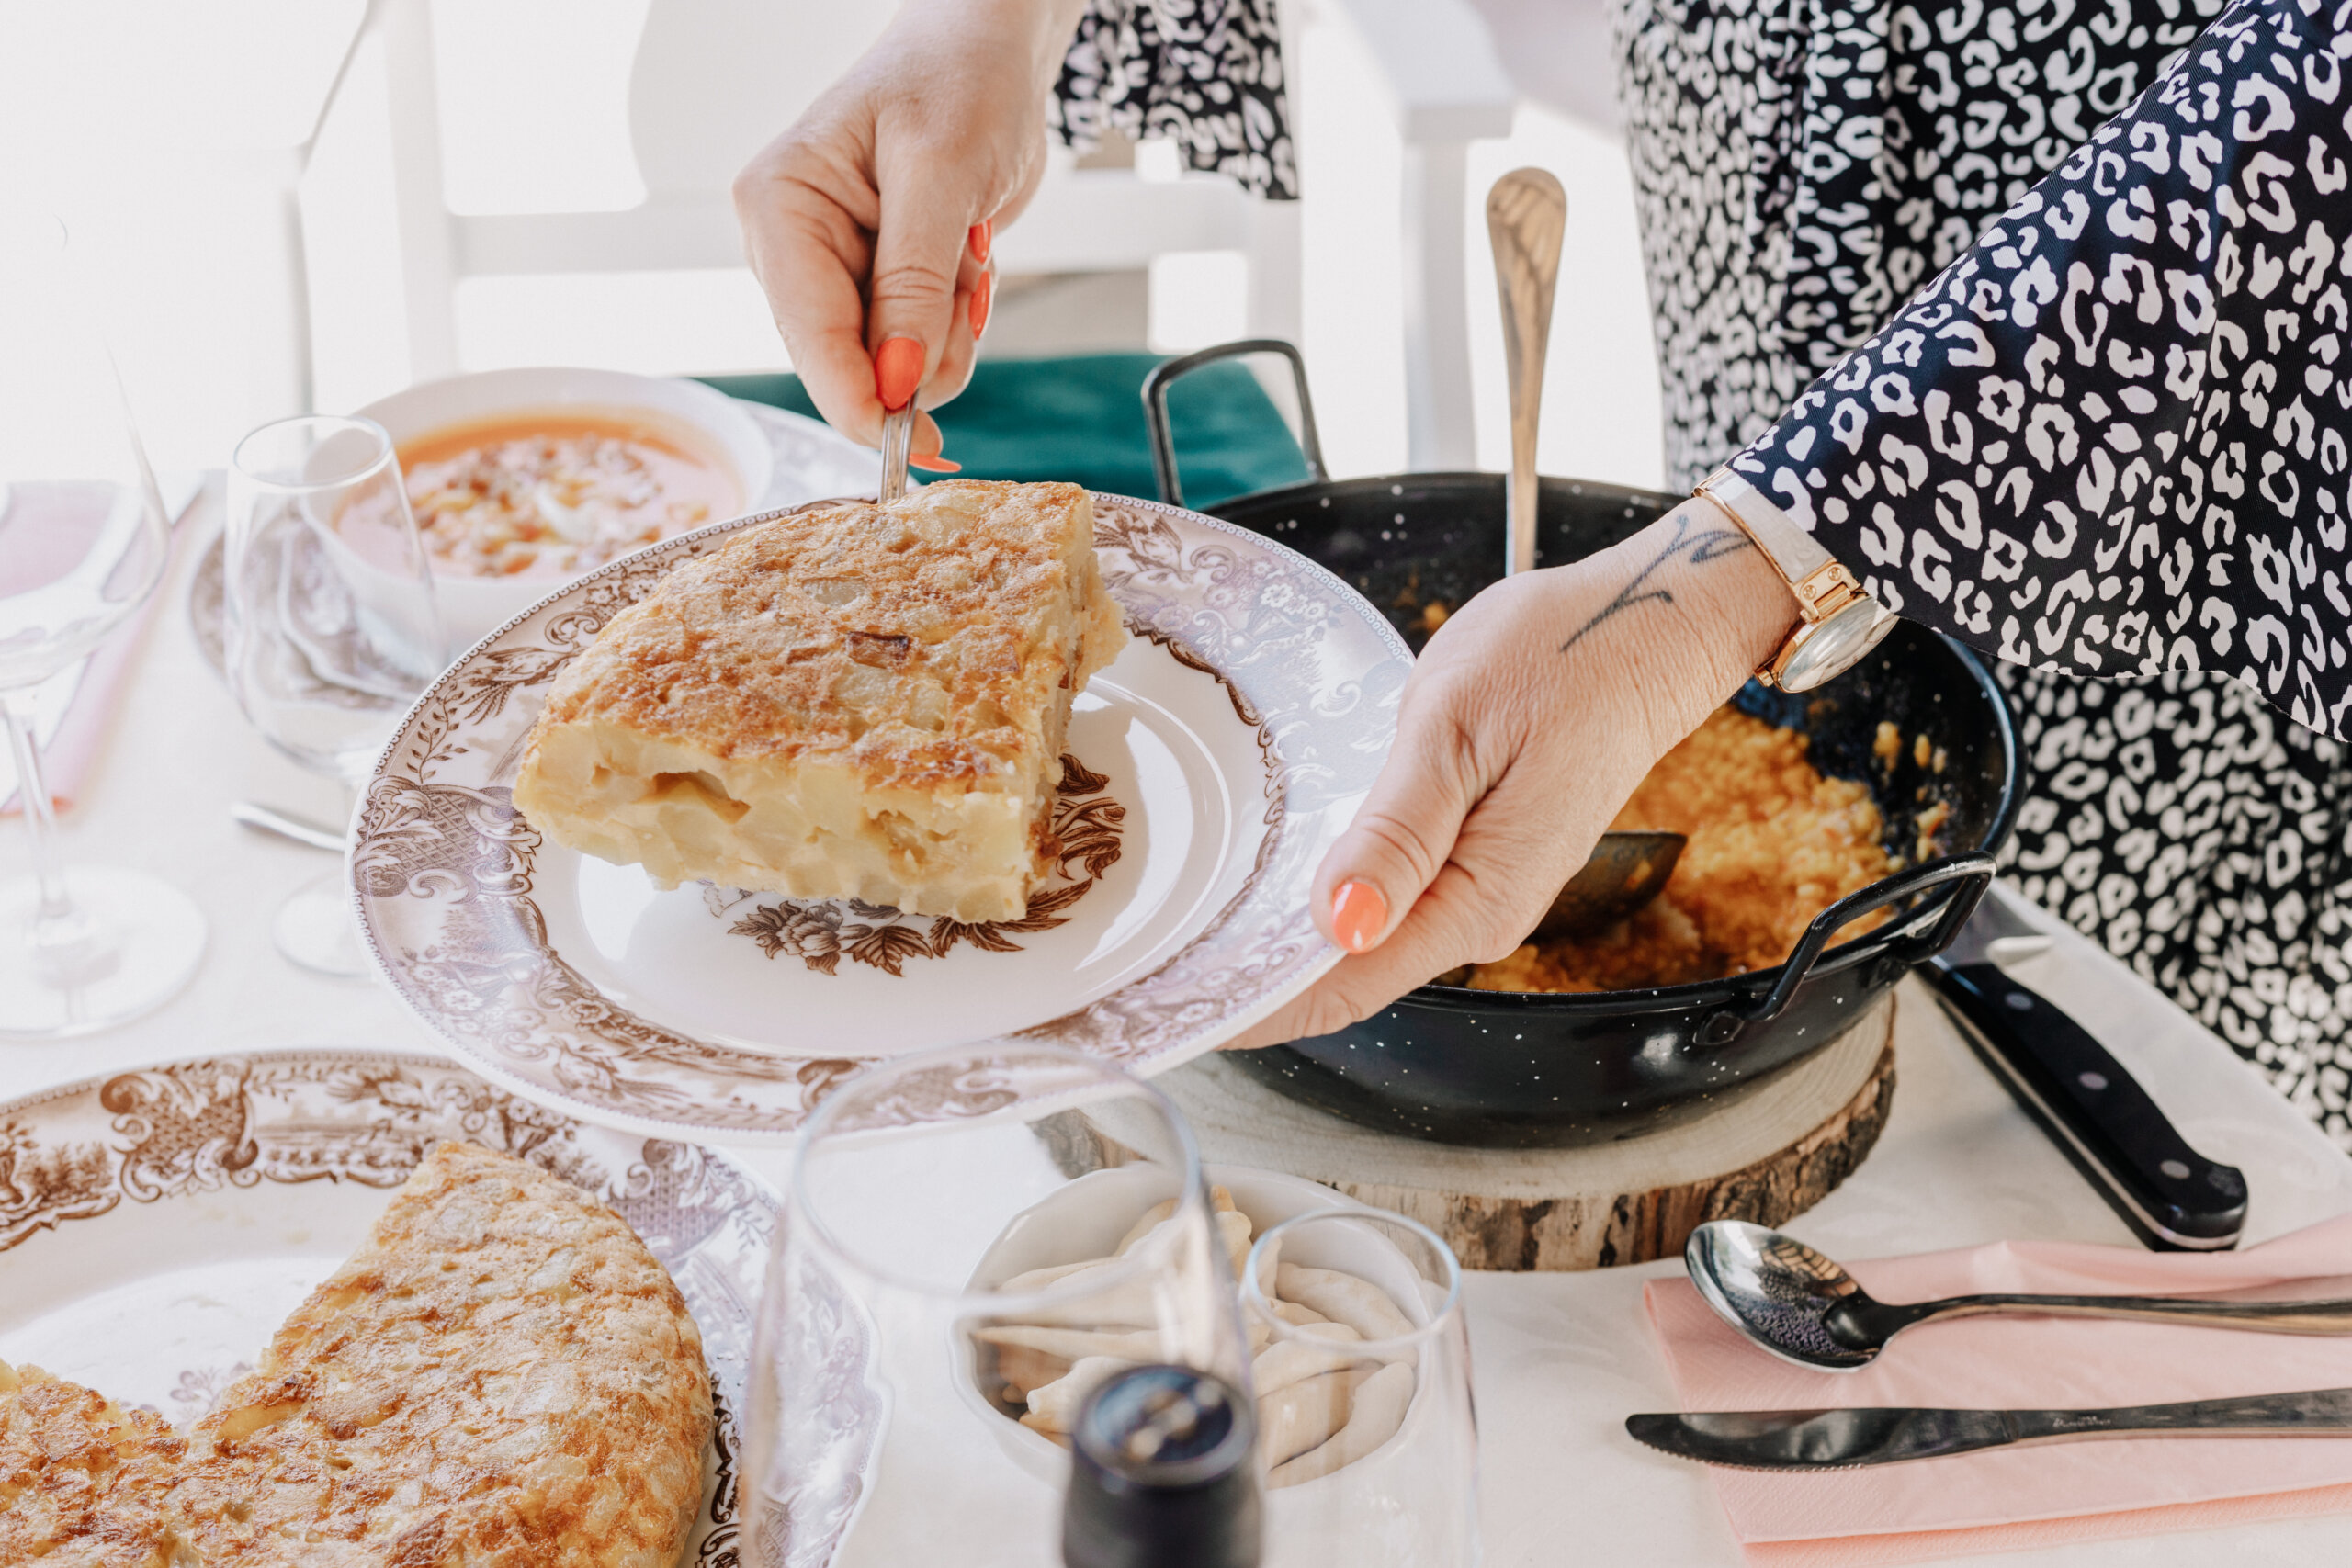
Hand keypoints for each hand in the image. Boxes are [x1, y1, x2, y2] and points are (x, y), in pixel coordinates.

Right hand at [732, 0, 1084, 461]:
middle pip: (849, 363)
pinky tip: (966, 263)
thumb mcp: (940, 173)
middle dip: (921, 346)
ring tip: (967, 253)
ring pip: (893, 365)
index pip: (808, 333)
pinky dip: (958, 320)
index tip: (908, 445)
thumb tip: (896, 380)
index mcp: (780, 206)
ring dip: (949, 329)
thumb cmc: (956, 80)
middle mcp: (793, 247)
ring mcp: (835, 272)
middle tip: (966, 281)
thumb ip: (914, 282)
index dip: (858, 400)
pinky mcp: (878, 286)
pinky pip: (920, 345)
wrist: (990, 54)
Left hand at [1229, 504, 1801, 1049]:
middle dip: (1252, 977)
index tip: (1172, 1006)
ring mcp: (1479, 890)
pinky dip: (1322, 895)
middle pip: (1343, 975)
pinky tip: (1266, 877)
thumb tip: (1339, 923)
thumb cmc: (1560, 657)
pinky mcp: (1475, 858)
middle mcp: (1478, 915)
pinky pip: (1385, 897)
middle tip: (1150, 967)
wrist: (1648, 626)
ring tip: (1185, 929)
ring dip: (1281, 937)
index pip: (1342, 987)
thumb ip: (1397, 833)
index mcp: (1475, 900)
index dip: (1254, 1005)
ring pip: (1359, 937)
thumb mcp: (1456, 729)